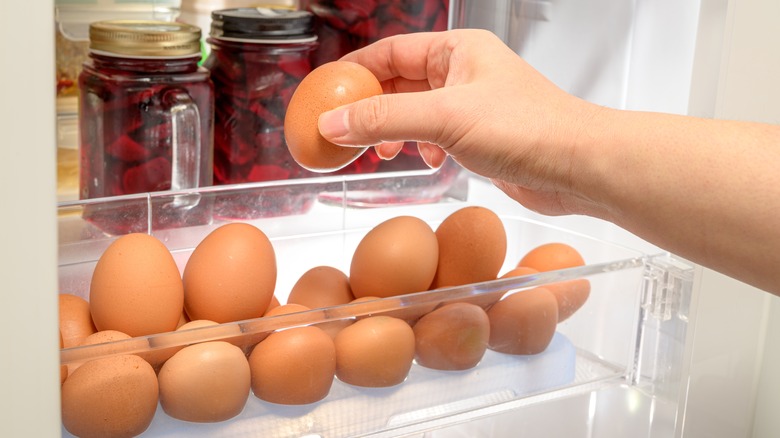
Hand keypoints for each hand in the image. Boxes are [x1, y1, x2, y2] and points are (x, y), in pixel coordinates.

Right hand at [317, 29, 601, 217]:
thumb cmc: (529, 128)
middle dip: (372, 109)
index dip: (355, 74)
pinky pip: (435, 137)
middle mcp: (464, 72)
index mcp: (457, 50)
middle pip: (400, 84)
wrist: (578, 166)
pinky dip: (421, 149)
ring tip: (386, 152)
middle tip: (347, 133)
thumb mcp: (444, 118)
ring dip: (395, 132)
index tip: (326, 96)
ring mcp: (473, 105)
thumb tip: (334, 122)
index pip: (390, 52)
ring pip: (416, 113)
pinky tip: (425, 162)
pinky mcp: (481, 137)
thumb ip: (384, 120)